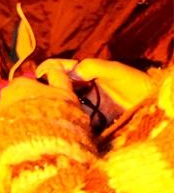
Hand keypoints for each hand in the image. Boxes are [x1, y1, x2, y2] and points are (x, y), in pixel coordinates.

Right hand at [38, 57, 154, 118]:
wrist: (155, 106)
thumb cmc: (135, 83)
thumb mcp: (115, 71)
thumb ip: (94, 67)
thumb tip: (73, 72)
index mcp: (84, 74)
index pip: (59, 69)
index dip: (47, 69)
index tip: (39, 74)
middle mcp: (82, 90)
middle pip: (58, 88)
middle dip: (48, 91)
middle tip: (39, 96)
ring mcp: (87, 106)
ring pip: (65, 105)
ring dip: (58, 108)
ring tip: (49, 111)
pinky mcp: (94, 123)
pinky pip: (77, 122)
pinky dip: (70, 123)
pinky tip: (66, 125)